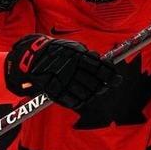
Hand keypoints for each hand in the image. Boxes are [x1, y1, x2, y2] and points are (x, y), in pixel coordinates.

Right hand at [5, 34, 121, 109]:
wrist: (33, 56)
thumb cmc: (57, 51)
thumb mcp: (74, 47)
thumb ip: (88, 56)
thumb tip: (103, 62)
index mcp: (78, 57)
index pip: (100, 69)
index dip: (111, 75)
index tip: (117, 79)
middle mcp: (72, 70)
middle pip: (95, 84)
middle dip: (103, 87)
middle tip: (105, 86)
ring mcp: (64, 82)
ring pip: (86, 95)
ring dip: (93, 95)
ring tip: (93, 92)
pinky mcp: (56, 92)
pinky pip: (73, 102)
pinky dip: (81, 101)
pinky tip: (82, 98)